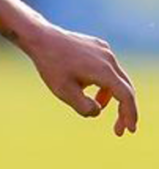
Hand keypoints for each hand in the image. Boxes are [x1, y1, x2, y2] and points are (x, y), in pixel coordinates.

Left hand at [22, 22, 137, 135]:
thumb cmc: (50, 65)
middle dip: (124, 109)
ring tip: (98, 105)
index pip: (126, 96)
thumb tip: (98, 111)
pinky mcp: (97, 45)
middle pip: (125, 88)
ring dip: (111, 95)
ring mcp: (104, 50)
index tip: (128, 131)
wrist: (39, 37)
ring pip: (116, 78)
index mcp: (104, 70)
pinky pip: (107, 67)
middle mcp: (108, 58)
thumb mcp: (64, 91)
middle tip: (119, 128)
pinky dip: (104, 81)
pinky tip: (89, 86)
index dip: (130, 115)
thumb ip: (84, 106)